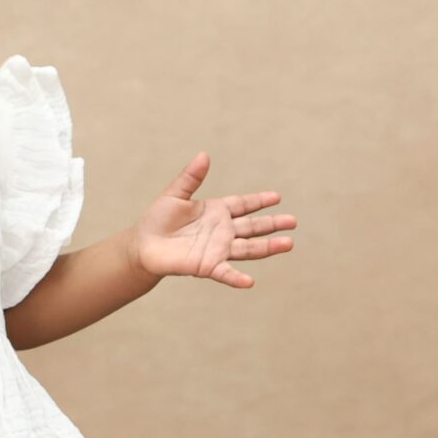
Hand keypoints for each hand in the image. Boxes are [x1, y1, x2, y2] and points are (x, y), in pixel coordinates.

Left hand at [132, 153, 296, 286]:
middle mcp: (222, 231)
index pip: (244, 205)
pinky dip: (237, 278)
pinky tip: (250, 282)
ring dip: (268, 248)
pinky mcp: (207, 266)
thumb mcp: (175, 194)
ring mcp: (217, 249)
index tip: (277, 197)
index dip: (260, 201)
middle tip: (293, 221)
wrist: (144, 245)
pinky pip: (225, 272)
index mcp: (217, 211)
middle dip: (273, 224)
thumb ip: (191, 177)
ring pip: (248, 248)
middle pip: (253, 227)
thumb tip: (204, 155)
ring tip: (288, 244)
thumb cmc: (158, 219)